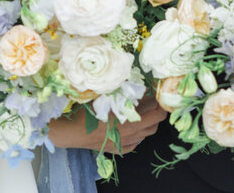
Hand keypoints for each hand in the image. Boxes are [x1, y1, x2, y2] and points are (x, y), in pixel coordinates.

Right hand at [47, 98, 165, 152]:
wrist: (72, 132)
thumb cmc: (88, 113)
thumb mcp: (107, 97)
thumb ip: (124, 92)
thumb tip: (138, 84)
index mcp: (131, 123)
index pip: (157, 114)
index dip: (161, 104)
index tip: (159, 94)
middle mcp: (131, 135)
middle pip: (154, 125)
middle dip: (156, 113)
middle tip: (152, 101)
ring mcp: (124, 144)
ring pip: (145, 135)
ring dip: (147, 123)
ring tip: (141, 111)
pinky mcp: (117, 149)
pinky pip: (134, 144)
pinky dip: (136, 135)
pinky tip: (130, 128)